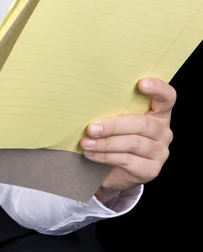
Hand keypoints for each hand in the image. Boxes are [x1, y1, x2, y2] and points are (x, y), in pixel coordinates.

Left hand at [79, 78, 175, 200]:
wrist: (116, 170)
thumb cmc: (116, 136)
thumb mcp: (119, 118)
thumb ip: (116, 108)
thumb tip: (90, 99)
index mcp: (159, 112)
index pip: (167, 97)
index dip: (158, 88)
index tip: (140, 83)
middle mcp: (164, 131)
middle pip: (143, 123)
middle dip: (114, 125)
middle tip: (91, 128)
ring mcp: (160, 152)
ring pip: (133, 143)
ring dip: (106, 143)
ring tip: (86, 142)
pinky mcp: (151, 170)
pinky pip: (128, 160)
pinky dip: (106, 156)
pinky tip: (91, 154)